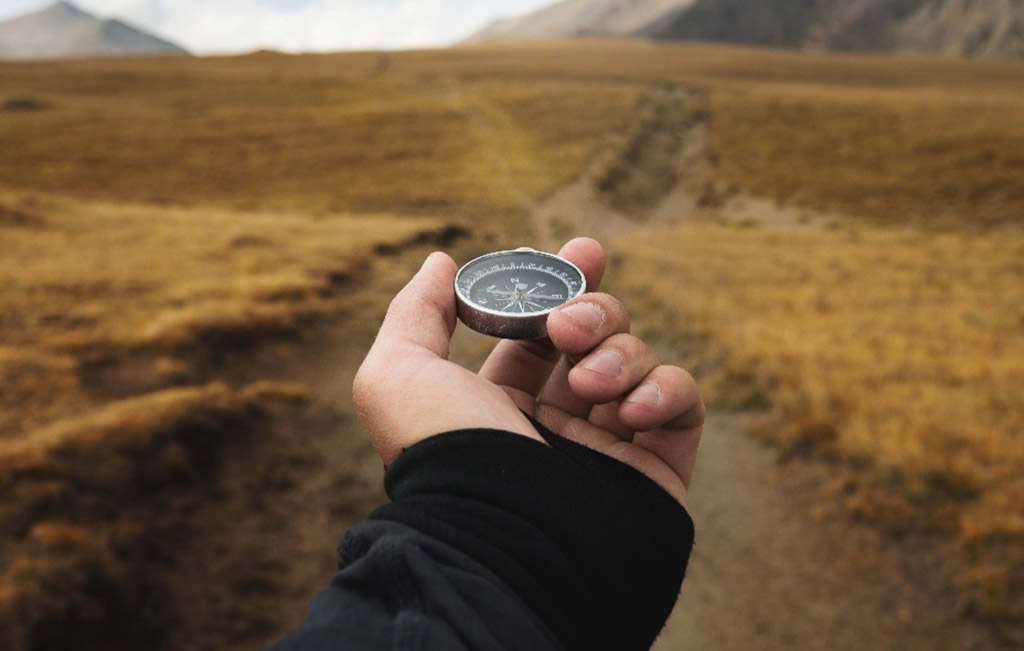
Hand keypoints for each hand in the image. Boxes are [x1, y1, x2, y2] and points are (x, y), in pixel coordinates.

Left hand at [352, 238, 702, 505]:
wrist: (503, 541)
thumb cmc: (443, 456)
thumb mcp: (397, 375)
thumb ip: (416, 312)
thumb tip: (441, 261)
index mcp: (498, 405)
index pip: (539, 333)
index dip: (562, 286)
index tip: (582, 249)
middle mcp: (556, 424)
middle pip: (596, 336)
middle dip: (593, 311)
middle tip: (569, 325)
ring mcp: (609, 446)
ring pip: (638, 360)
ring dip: (619, 354)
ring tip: (589, 383)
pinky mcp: (657, 467)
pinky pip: (683, 403)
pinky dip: (665, 389)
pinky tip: (632, 409)